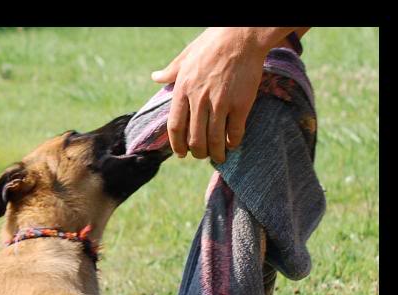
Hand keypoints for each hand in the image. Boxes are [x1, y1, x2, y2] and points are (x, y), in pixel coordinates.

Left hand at [152, 27, 295, 162]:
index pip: (175, 127)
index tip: (181, 154)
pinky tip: (232, 144)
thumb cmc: (212, 44)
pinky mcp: (241, 104)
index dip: (177, 145)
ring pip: (214, 140)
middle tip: (202, 155)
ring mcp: (221, 103)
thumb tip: (155, 77)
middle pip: (194, 139)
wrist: (242, 35)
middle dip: (198, 152)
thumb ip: (171, 71)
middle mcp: (199, 99)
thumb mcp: (186, 56)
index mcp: (183, 90)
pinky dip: (233, 142)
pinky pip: (234, 132)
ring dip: (216, 153)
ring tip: (218, 157)